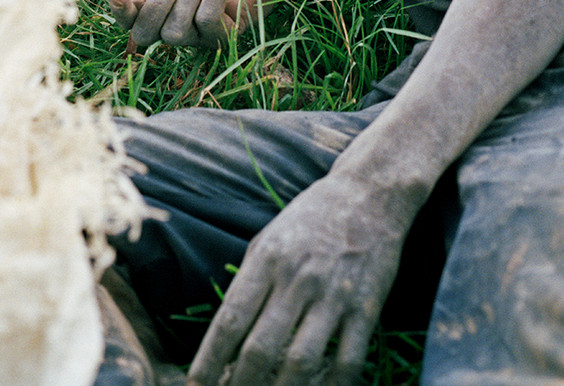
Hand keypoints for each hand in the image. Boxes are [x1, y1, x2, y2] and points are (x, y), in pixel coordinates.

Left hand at [188, 169, 415, 384]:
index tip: (195, 385)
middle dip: (239, 384)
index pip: (230, 320)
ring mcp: (333, 296)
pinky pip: (348, 360)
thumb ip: (250, 281)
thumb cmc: (310, 217)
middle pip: (260, 348)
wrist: (368, 196)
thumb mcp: (269, 239)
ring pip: (301, 362)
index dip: (209, 359)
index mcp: (266, 260)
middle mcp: (297, 280)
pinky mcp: (367, 308)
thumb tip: (228, 331)